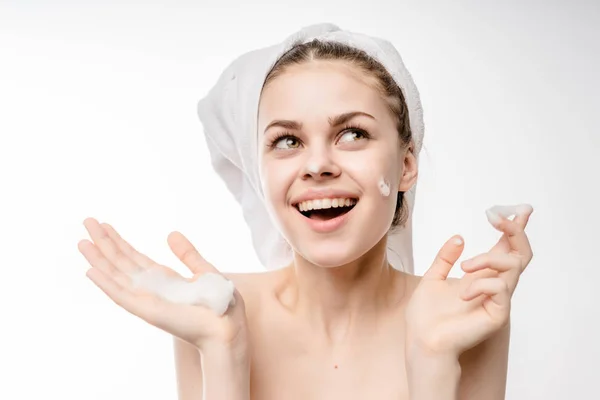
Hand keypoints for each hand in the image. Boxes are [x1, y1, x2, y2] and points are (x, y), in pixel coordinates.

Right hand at [78, 218, 248, 352]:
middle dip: (104, 242)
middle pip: (121, 262)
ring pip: (115, 276)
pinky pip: (121, 295)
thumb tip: (171, 234)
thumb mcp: (204, 271)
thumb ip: (187, 254)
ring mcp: (146, 300)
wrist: (228, 327)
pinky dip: (105, 284)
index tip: (105, 225)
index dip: (119, 241)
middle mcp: (151, 289)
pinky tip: (90, 270)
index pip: (134, 258)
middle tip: (87, 221)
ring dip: (98, 259)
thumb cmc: (220, 304)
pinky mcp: (147, 310)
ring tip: (81, 241)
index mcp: (164, 280)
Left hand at [405, 205, 533, 357]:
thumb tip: (458, 237)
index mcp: (481, 277)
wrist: (422, 341)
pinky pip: (500, 288)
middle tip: (499, 218)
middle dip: (514, 231)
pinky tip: (463, 294)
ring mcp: (498, 300)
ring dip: (486, 259)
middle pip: (521, 253)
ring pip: (512, 265)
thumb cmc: (426, 316)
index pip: (505, 248)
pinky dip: (480, 284)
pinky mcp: (498, 314)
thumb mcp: (432, 278)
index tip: (518, 208)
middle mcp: (494, 286)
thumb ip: (445, 258)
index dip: (514, 228)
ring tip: (464, 267)